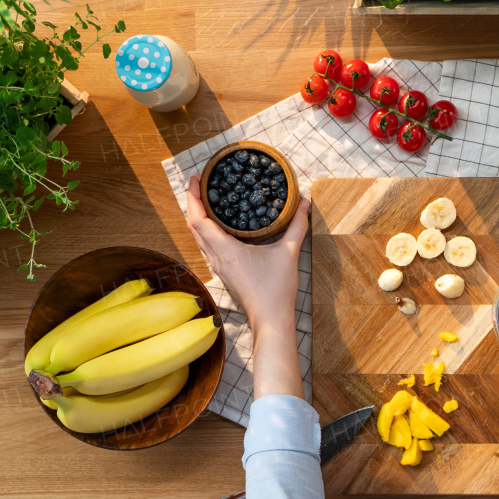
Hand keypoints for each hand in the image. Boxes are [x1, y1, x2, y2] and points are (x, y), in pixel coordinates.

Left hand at [184, 175, 307, 331]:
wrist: (270, 319)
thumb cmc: (276, 289)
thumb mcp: (288, 253)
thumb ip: (297, 226)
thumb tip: (305, 202)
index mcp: (225, 250)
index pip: (197, 220)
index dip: (192, 198)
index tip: (195, 179)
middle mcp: (215, 257)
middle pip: (193, 227)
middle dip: (192, 203)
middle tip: (200, 184)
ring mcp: (218, 266)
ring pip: (198, 238)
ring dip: (197, 217)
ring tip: (207, 200)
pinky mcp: (224, 272)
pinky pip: (207, 246)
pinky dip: (207, 231)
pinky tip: (219, 225)